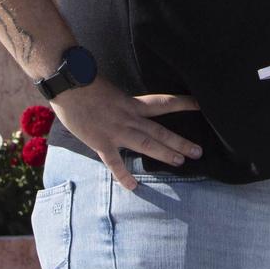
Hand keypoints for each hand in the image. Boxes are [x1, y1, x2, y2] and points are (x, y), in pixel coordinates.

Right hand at [51, 77, 202, 190]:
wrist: (68, 82)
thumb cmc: (86, 82)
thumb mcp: (110, 90)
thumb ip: (122, 102)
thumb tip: (129, 108)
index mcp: (132, 103)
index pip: (163, 102)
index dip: (183, 104)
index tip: (201, 105)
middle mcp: (129, 117)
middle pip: (160, 130)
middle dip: (180, 141)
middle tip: (198, 151)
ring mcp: (116, 130)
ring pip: (145, 144)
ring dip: (164, 153)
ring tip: (181, 162)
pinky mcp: (100, 141)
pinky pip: (115, 161)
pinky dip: (124, 175)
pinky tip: (134, 186)